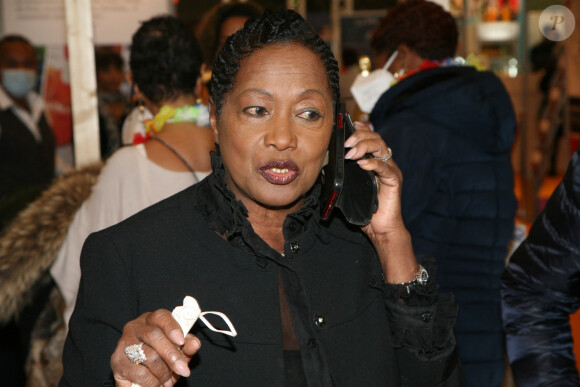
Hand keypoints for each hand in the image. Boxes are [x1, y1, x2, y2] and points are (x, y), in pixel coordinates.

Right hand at [111, 309, 200, 386]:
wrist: (140, 374)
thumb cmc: (162, 356)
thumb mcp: (177, 349)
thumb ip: (187, 345)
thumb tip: (194, 343)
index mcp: (152, 319)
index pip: (161, 316)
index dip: (172, 327)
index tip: (181, 341)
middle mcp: (135, 327)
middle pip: (154, 336)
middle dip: (171, 355)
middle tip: (183, 370)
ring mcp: (124, 343)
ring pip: (148, 355)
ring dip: (162, 372)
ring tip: (168, 381)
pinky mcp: (117, 361)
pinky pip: (139, 373)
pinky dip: (152, 382)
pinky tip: (156, 384)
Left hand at [344, 121, 403, 235]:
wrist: (380, 229)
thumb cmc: (365, 209)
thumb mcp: (350, 187)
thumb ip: (344, 174)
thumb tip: (326, 164)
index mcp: (374, 161)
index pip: (370, 138)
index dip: (360, 129)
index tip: (348, 125)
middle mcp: (384, 162)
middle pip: (376, 138)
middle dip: (360, 137)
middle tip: (346, 143)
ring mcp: (390, 170)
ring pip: (381, 148)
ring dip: (365, 146)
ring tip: (351, 153)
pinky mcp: (394, 180)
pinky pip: (385, 167)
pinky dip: (373, 163)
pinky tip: (362, 164)